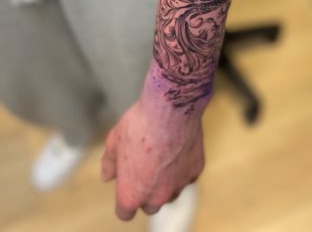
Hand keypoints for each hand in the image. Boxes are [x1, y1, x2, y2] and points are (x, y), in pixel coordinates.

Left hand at [100, 93, 204, 220]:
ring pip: (171, 192)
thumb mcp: (114, 140)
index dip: (124, 199)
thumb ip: (109, 163)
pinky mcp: (195, 170)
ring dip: (166, 181)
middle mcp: (157, 196)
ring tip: (162, 156)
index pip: (125, 212)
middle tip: (144, 168)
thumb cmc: (139, 124)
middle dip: (146, 192)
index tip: (126, 185)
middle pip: (150, 206)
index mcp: (132, 194)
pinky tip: (177, 147)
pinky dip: (182, 167)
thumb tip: (108, 175)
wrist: (171, 107)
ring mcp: (178, 185)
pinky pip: (187, 175)